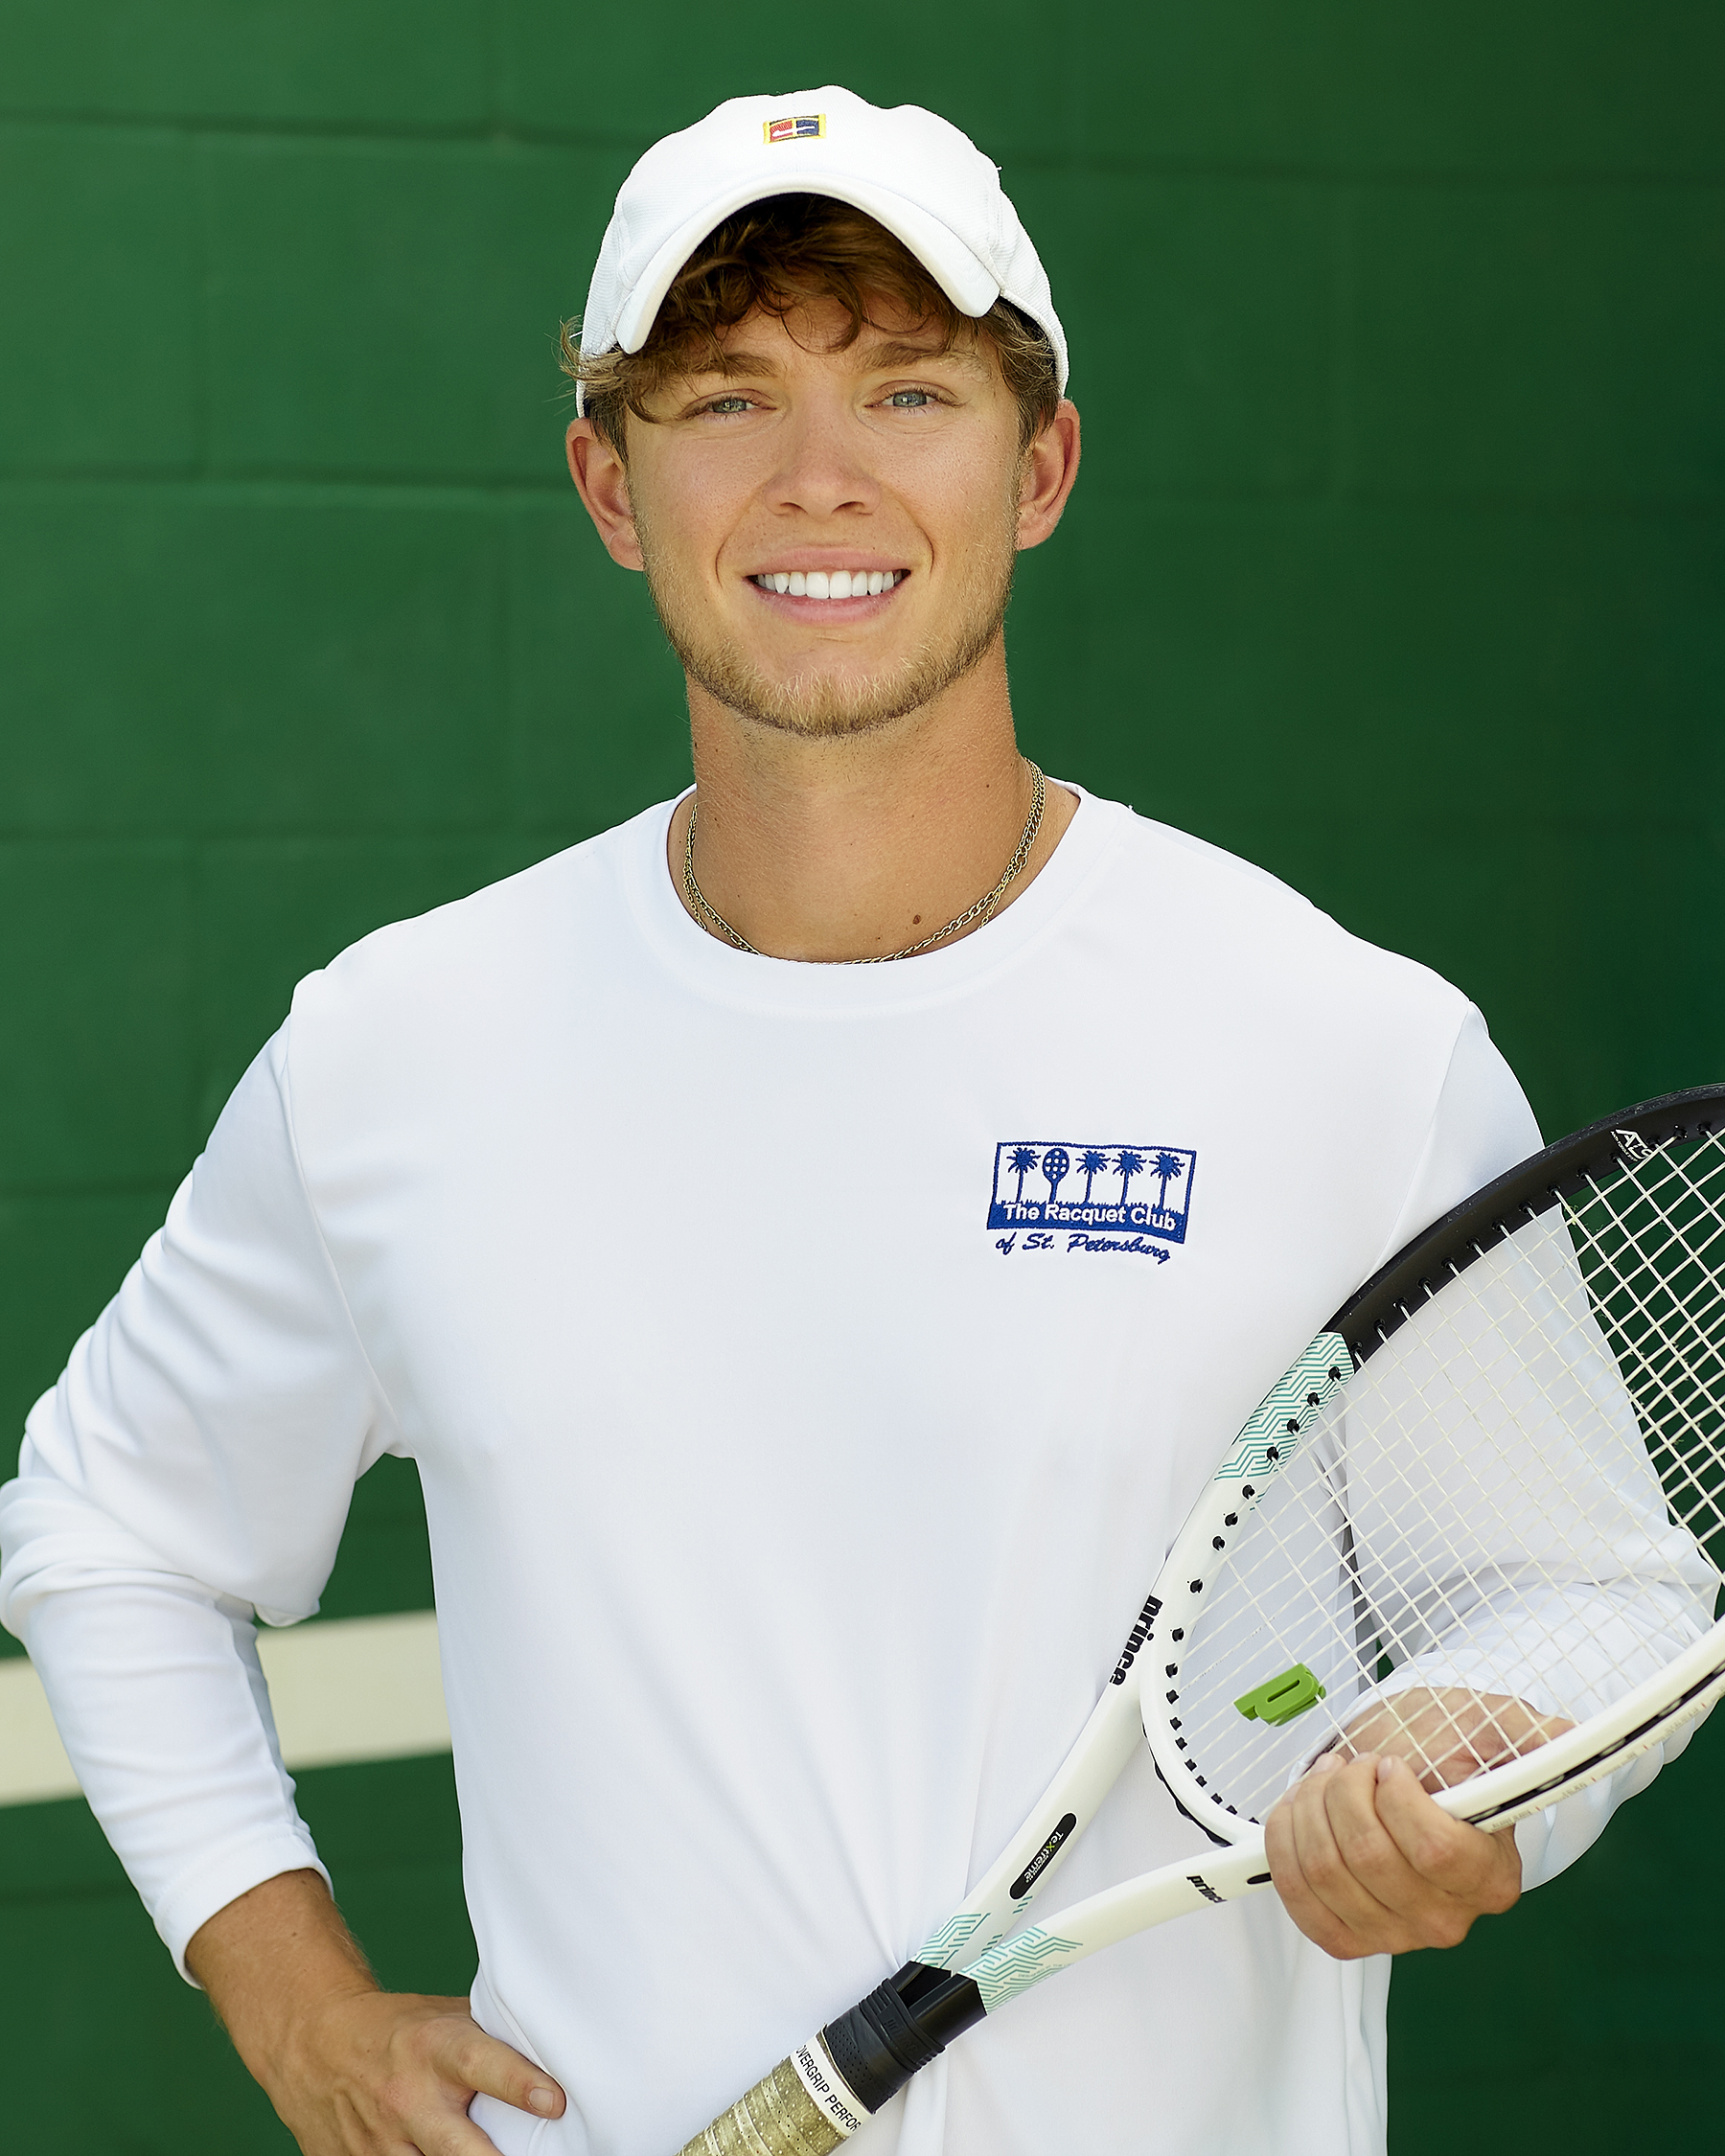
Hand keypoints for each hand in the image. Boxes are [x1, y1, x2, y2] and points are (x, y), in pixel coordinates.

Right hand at [186, 1870, 564, 2153]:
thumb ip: (491, 2041)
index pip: (484, 2065)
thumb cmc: (397, 2029)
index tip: (554, 2101)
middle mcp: (409, 2099)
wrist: (314, 2042)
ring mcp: (381, 2142)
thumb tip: (554, 2053)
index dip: (520, 2084)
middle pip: (459, 2148)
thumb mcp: (445, 2019)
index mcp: (436, 2050)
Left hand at [1263, 1689, 1569, 1959]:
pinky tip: (1301, 1811)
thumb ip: (1528, 1733)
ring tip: (1327, 1780)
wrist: (1397, 1766)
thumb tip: (1568, 1733)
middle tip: (1354, 1764)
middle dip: (1344, 1790)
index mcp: (1491, 1877)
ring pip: (1326, 1872)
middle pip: (1369, 1858)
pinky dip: (1287, 1844)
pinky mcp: (1345, 1936)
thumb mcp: (1488, 1726)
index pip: (1435, 1851)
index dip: (1398, 1799)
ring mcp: (1393, 1934)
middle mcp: (1447, 1918)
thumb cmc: (1442, 1748)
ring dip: (1311, 1808)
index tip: (1391, 1763)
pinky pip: (1299, 1899)